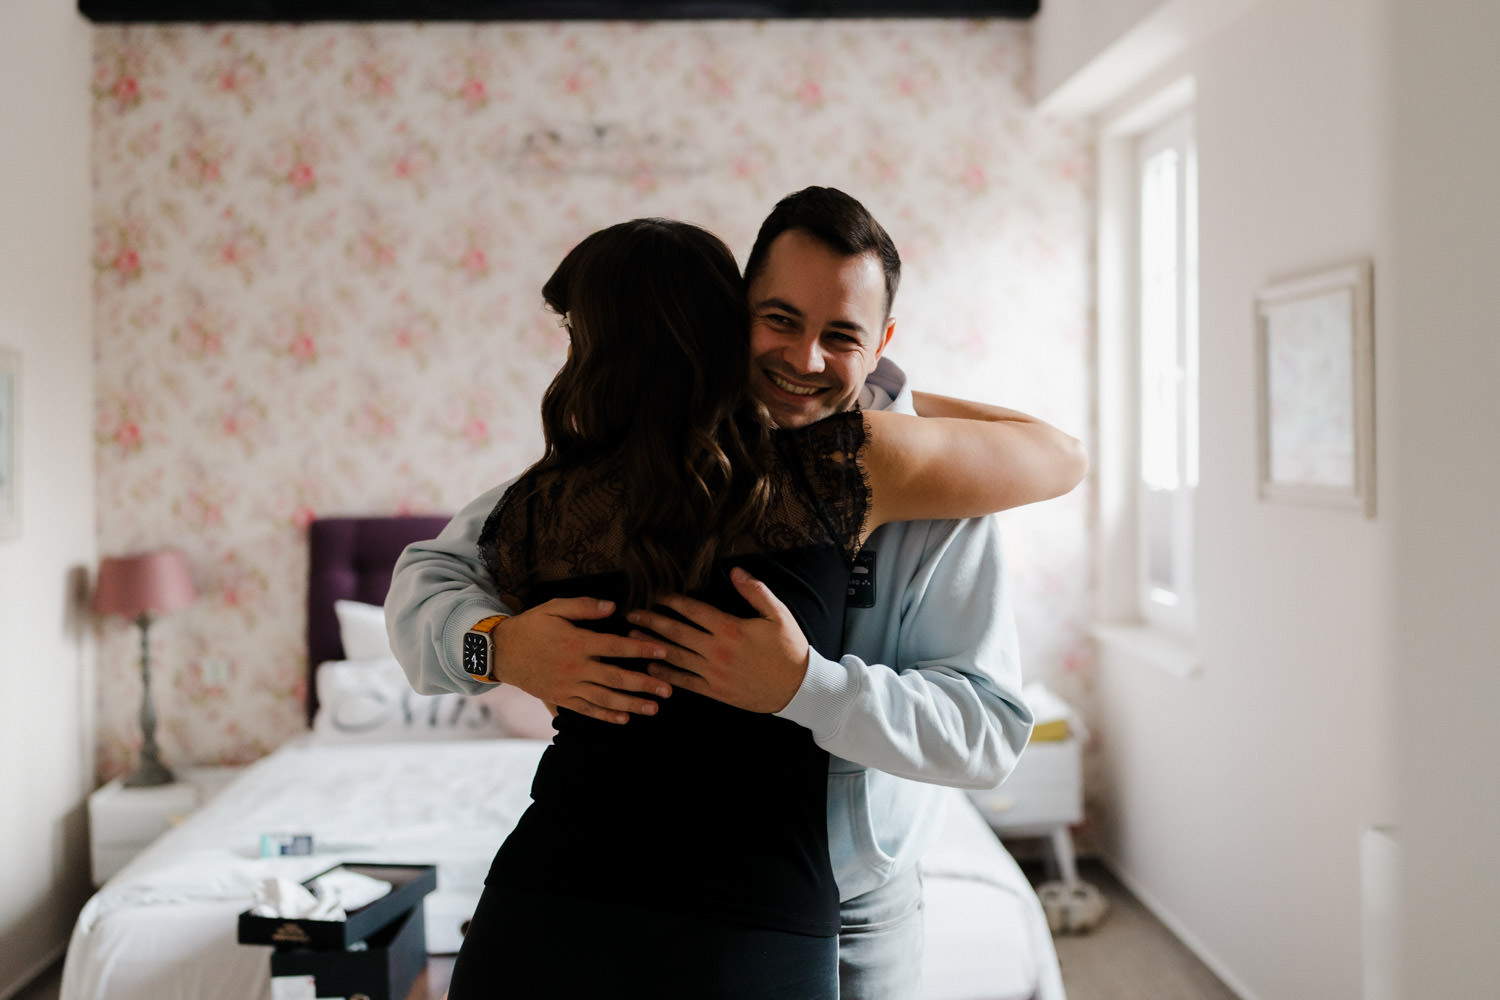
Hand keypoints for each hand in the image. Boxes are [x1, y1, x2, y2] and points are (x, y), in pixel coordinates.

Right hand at [491, 597, 671, 724]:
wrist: (500, 652)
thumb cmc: (531, 626)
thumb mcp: (554, 608)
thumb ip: (584, 606)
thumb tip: (613, 606)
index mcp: (577, 642)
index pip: (616, 647)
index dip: (641, 649)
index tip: (664, 650)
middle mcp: (576, 668)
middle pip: (616, 678)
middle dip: (645, 684)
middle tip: (668, 689)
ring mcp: (568, 686)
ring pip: (605, 699)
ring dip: (631, 704)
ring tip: (653, 708)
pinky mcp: (561, 698)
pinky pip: (586, 710)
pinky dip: (606, 716)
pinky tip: (624, 719)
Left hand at [625, 568, 808, 714]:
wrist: (798, 689)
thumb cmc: (789, 649)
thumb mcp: (778, 615)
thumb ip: (756, 591)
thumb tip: (735, 571)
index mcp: (731, 629)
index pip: (693, 610)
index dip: (672, 601)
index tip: (657, 594)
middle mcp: (717, 650)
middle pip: (677, 632)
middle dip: (652, 621)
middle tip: (632, 614)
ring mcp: (714, 673)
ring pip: (675, 657)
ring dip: (652, 646)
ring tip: (632, 638)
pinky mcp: (715, 692)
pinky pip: (685, 682)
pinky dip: (666, 675)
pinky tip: (651, 668)